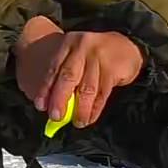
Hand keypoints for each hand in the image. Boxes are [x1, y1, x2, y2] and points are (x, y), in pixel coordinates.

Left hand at [13, 18, 143, 128]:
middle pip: (68, 77)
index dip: (45, 89)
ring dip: (81, 109)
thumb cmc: (96, 57)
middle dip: (60, 99)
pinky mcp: (113, 68)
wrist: (127, 46)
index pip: (54, 68)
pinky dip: (95, 109)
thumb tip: (54, 107)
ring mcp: (99, 56)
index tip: (40, 106)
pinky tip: (90, 117)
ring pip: (87, 88)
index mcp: (69, 44)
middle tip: (55, 117)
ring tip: (78, 122)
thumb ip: (67, 78)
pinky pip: (102, 93)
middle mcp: (82, 47)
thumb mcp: (78, 59)